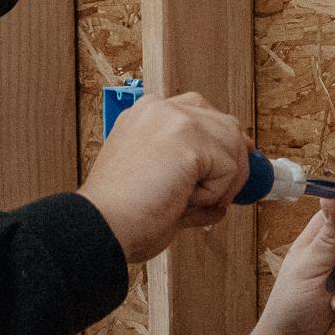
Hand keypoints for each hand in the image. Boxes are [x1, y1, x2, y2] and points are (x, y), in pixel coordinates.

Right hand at [78, 92, 251, 263]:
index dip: (220, 148)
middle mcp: (160, 109)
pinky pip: (230, 169)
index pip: (202, 116)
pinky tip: (183, 200)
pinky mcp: (190, 139)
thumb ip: (191, 187)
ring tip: (187, 201)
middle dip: (233, 163)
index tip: (227, 174)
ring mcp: (175, 118)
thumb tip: (220, 202)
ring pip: (234, 145)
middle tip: (221, 197)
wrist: (101, 226)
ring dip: (222, 182)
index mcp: (147, 116)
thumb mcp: (157, 188)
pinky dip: (216, 194)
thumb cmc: (119, 215)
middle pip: (226, 125)